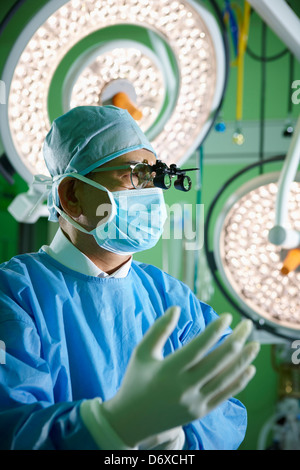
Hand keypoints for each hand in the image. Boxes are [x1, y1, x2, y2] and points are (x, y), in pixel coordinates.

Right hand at [101, 307, 258, 446]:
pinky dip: (238, 382)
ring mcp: (194, 402)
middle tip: (247, 325)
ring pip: (225, 378)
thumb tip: (176, 308)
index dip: (214, 331)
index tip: (227, 316)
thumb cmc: (135, 380)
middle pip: (217, 361)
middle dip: (236, 340)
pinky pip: (224, 395)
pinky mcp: (200, 413)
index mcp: (168, 370)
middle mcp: (184, 388)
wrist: (132, 421)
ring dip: (242, 360)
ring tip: (255, 344)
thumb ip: (158, 329)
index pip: (198, 347)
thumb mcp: (142, 352)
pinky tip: (249, 368)